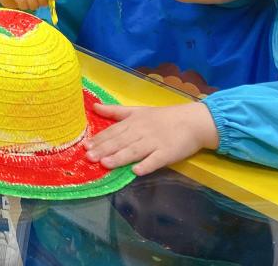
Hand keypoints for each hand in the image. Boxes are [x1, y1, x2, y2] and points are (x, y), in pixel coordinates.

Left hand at [85, 101, 219, 174]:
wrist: (192, 121)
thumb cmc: (163, 117)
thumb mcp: (138, 110)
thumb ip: (116, 111)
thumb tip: (94, 106)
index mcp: (133, 121)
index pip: (113, 131)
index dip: (99, 139)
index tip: (85, 146)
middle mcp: (141, 131)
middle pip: (120, 141)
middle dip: (104, 149)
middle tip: (89, 157)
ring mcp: (155, 143)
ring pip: (134, 151)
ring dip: (120, 157)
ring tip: (106, 164)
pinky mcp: (168, 153)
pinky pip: (156, 160)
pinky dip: (147, 165)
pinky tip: (136, 171)